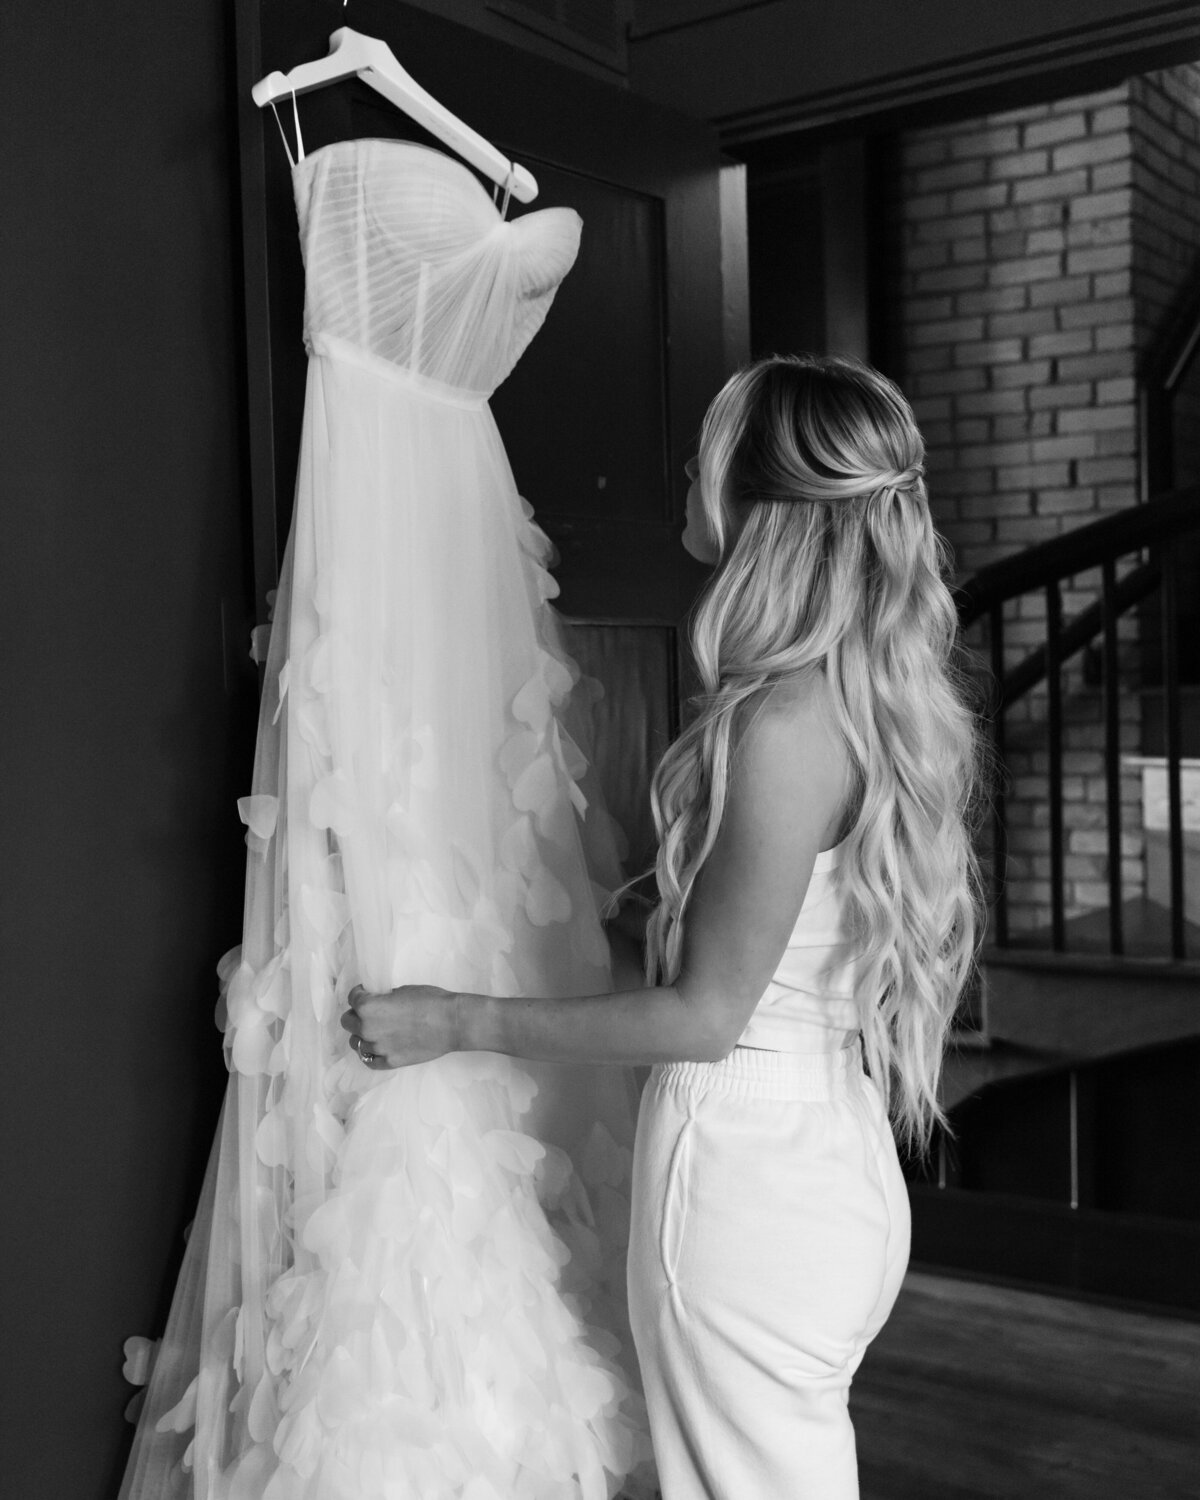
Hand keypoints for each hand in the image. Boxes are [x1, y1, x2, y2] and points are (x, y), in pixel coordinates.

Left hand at [340, 983, 460, 1069]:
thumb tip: (378, 1002)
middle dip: (356, 1015)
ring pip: (356, 1042)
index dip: (360, 994)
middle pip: (347, 1022)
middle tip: (369, 1012)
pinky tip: (378, 1047)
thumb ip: (383, 998)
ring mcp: (377, 1048)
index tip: (366, 993)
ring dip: (363, 1035)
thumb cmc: (431, 1000)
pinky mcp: (389, 1062)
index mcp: (368, 1007)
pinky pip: (369, 1060)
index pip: (352, 998)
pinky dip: (371, 1053)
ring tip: (377, 1031)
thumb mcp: (402, 990)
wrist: (451, 1022)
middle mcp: (367, 1028)